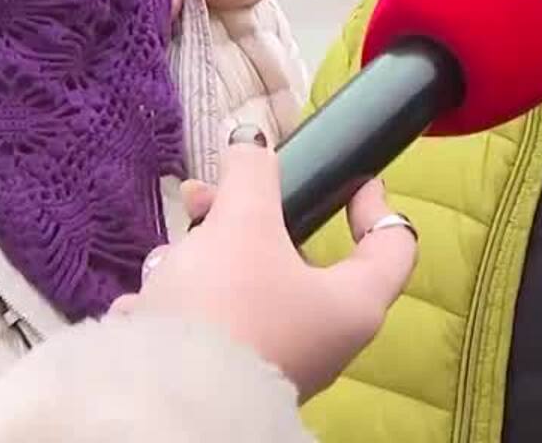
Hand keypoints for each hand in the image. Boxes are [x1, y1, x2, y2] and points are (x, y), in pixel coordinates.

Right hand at [114, 145, 416, 399]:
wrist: (167, 401)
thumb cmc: (227, 308)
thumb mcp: (242, 223)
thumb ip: (252, 174)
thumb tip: (253, 142)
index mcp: (353, 303)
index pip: (393, 245)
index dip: (374, 203)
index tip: (349, 178)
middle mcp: (325, 338)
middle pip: (298, 257)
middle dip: (246, 218)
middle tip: (204, 199)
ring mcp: (278, 360)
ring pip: (246, 288)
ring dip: (205, 259)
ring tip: (168, 256)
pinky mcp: (231, 376)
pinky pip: (212, 325)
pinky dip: (183, 304)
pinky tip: (148, 304)